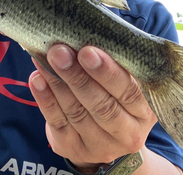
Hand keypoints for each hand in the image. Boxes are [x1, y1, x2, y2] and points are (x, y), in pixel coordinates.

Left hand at [29, 45, 156, 172]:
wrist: (106, 134)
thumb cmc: (115, 92)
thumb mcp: (126, 79)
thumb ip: (114, 61)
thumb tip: (84, 32)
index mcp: (144, 111)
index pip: (128, 91)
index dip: (107, 72)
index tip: (87, 50)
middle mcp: (127, 133)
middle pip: (102, 106)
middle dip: (77, 76)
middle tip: (59, 52)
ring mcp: (100, 146)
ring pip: (76, 113)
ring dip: (57, 83)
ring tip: (44, 59)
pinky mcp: (74, 149)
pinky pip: (57, 123)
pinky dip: (45, 99)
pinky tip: (37, 78)